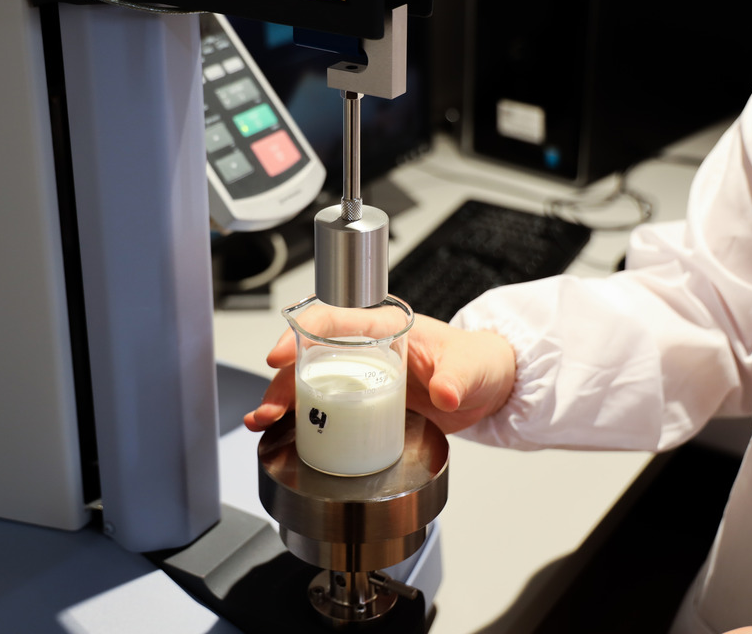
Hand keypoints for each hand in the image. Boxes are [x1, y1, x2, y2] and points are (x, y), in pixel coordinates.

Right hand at [242, 306, 516, 434]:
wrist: (488, 389)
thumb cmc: (478, 363)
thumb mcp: (472, 367)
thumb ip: (458, 378)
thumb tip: (446, 391)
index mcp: (383, 327)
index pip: (333, 320)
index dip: (302, 333)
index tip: (281, 355)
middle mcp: (364, 350)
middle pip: (311, 357)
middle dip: (283, 379)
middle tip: (270, 407)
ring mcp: (361, 378)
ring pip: (310, 383)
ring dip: (283, 400)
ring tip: (263, 422)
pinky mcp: (362, 405)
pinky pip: (324, 408)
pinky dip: (299, 419)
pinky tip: (281, 433)